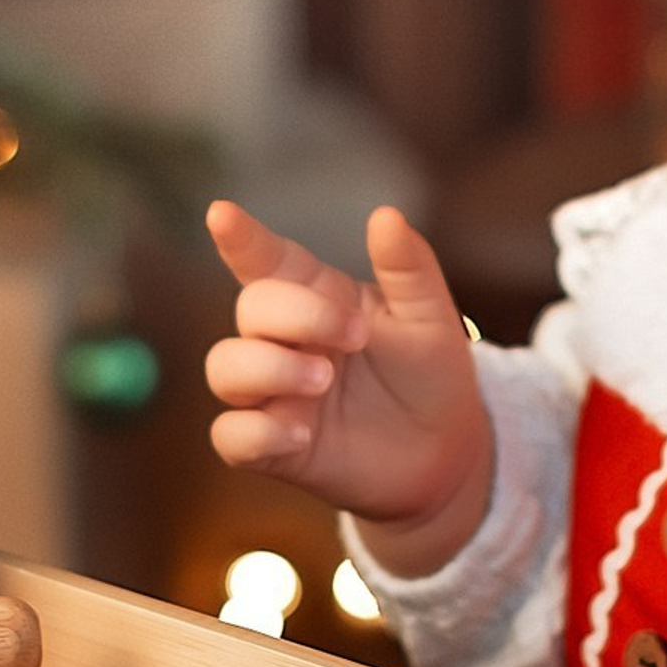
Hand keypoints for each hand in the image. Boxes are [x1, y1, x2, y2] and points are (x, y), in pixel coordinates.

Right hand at [204, 201, 492, 572]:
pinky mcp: (271, 446)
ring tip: (324, 380)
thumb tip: (386, 215)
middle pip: (251, 308)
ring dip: (269, 369)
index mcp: (315, 296)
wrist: (445, 453)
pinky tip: (301, 434)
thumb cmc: (429, 374)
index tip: (221, 214)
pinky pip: (230, 437)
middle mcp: (283, 340)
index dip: (241, 238)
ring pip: (224, 368)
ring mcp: (273, 394)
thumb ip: (408, 268)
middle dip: (297, 315)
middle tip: (356, 336)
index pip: (266, 259)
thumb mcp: (430, 318)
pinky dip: (256, 433)